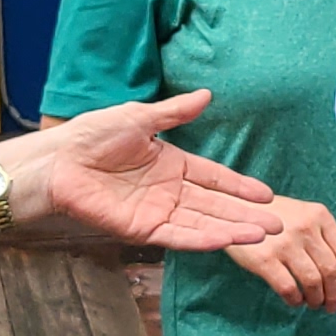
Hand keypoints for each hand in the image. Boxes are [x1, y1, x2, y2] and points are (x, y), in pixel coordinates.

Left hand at [6, 93, 279, 249]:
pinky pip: (178, 236)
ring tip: (262, 235)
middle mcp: (169, 191)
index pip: (214, 177)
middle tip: (279, 223)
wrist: (57, 161)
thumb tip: (207, 95)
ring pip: (203, 224)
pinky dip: (202, 239)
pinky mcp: (141, 229)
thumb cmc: (90, 135)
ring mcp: (157, 212)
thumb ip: (175, 113)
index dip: (240, 187)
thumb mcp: (139, 117)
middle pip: (216, 205)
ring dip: (232, 230)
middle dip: (247, 215)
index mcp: (171, 164)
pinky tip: (226, 241)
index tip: (267, 195)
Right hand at [226, 196, 335, 311]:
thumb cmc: (272, 215)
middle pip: (331, 269)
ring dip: (316, 299)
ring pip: (312, 281)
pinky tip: (294, 300)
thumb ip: (321, 233)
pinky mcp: (265, 260)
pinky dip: (295, 299)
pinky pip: (289, 288)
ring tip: (314, 305)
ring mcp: (285, 244)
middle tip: (333, 306)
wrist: (234, 208)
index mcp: (319, 215)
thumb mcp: (302, 213)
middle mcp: (305, 228)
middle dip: (335, 293)